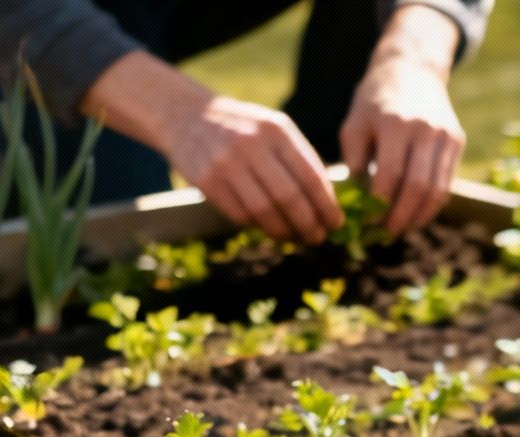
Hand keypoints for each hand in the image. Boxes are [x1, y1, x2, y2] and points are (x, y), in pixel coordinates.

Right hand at [164, 96, 341, 243]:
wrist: (185, 115)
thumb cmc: (242, 128)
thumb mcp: (272, 129)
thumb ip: (298, 158)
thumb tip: (326, 203)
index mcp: (276, 130)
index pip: (310, 176)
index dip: (326, 205)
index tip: (334, 223)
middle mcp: (251, 143)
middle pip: (289, 198)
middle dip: (309, 224)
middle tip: (317, 238)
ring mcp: (226, 162)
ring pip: (264, 212)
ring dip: (284, 232)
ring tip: (294, 238)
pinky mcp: (205, 180)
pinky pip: (240, 215)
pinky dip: (258, 226)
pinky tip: (266, 227)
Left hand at [340, 6, 465, 234]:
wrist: (411, 70)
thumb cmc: (375, 101)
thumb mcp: (354, 125)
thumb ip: (354, 164)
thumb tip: (357, 207)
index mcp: (395, 123)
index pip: (390, 175)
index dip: (378, 206)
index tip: (366, 223)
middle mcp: (425, 129)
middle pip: (416, 187)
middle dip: (399, 218)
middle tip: (384, 234)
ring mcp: (445, 136)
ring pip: (436, 190)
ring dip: (418, 217)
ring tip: (399, 229)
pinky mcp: (456, 142)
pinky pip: (446, 184)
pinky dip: (431, 205)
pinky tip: (415, 215)